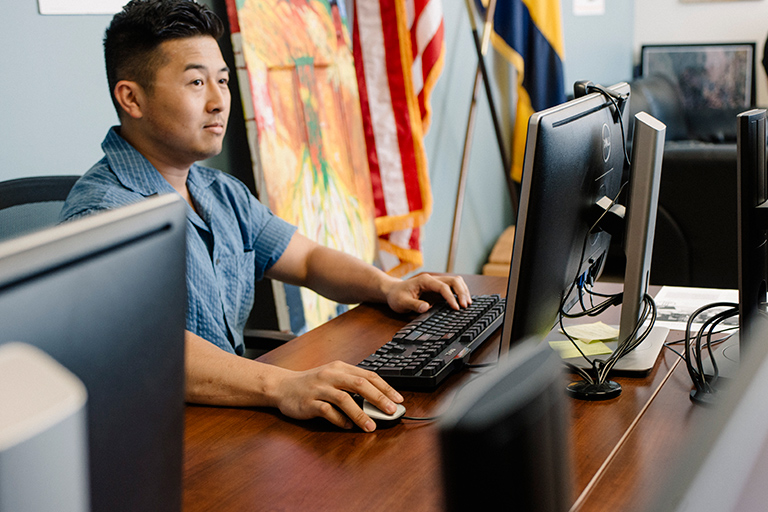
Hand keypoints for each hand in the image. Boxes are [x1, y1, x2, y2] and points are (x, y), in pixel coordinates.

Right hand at [271, 361, 402, 431]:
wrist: (282, 386)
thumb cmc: (312, 383)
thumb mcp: (333, 376)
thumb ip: (352, 384)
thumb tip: (378, 399)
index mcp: (340, 367)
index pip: (368, 375)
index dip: (385, 387)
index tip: (398, 399)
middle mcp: (331, 375)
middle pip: (360, 384)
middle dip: (379, 398)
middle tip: (392, 411)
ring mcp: (319, 388)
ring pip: (344, 399)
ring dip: (360, 414)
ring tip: (371, 426)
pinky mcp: (309, 403)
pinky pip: (327, 412)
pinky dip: (340, 420)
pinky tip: (348, 426)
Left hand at [384, 273, 471, 313]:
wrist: (393, 292)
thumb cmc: (397, 296)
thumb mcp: (402, 303)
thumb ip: (413, 305)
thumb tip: (425, 308)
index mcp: (425, 281)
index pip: (443, 286)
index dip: (451, 297)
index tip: (455, 308)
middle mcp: (433, 280)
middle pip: (454, 281)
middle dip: (461, 292)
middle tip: (465, 306)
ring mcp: (437, 284)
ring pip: (456, 283)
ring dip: (463, 292)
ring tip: (467, 304)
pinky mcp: (438, 290)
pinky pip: (453, 289)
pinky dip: (460, 294)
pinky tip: (463, 302)